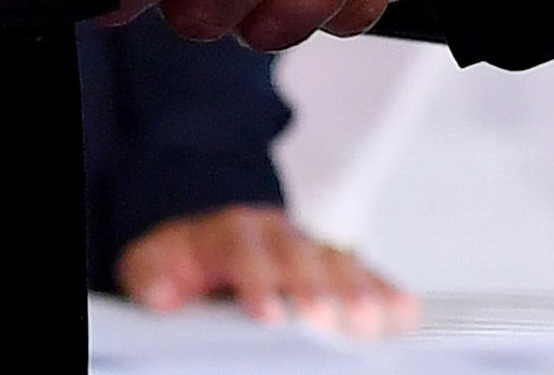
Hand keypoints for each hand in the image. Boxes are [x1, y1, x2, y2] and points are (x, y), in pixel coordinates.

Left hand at [114, 203, 418, 335]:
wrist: (208, 231)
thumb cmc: (184, 258)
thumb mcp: (150, 261)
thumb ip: (149, 275)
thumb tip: (159, 293)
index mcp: (228, 233)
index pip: (244, 253)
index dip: (259, 283)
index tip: (269, 315)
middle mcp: (274, 234)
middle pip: (299, 257)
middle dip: (316, 290)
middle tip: (330, 320)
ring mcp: (308, 246)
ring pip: (337, 262)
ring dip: (357, 291)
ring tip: (375, 322)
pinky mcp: (331, 264)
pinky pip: (364, 273)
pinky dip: (385, 290)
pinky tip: (404, 310)